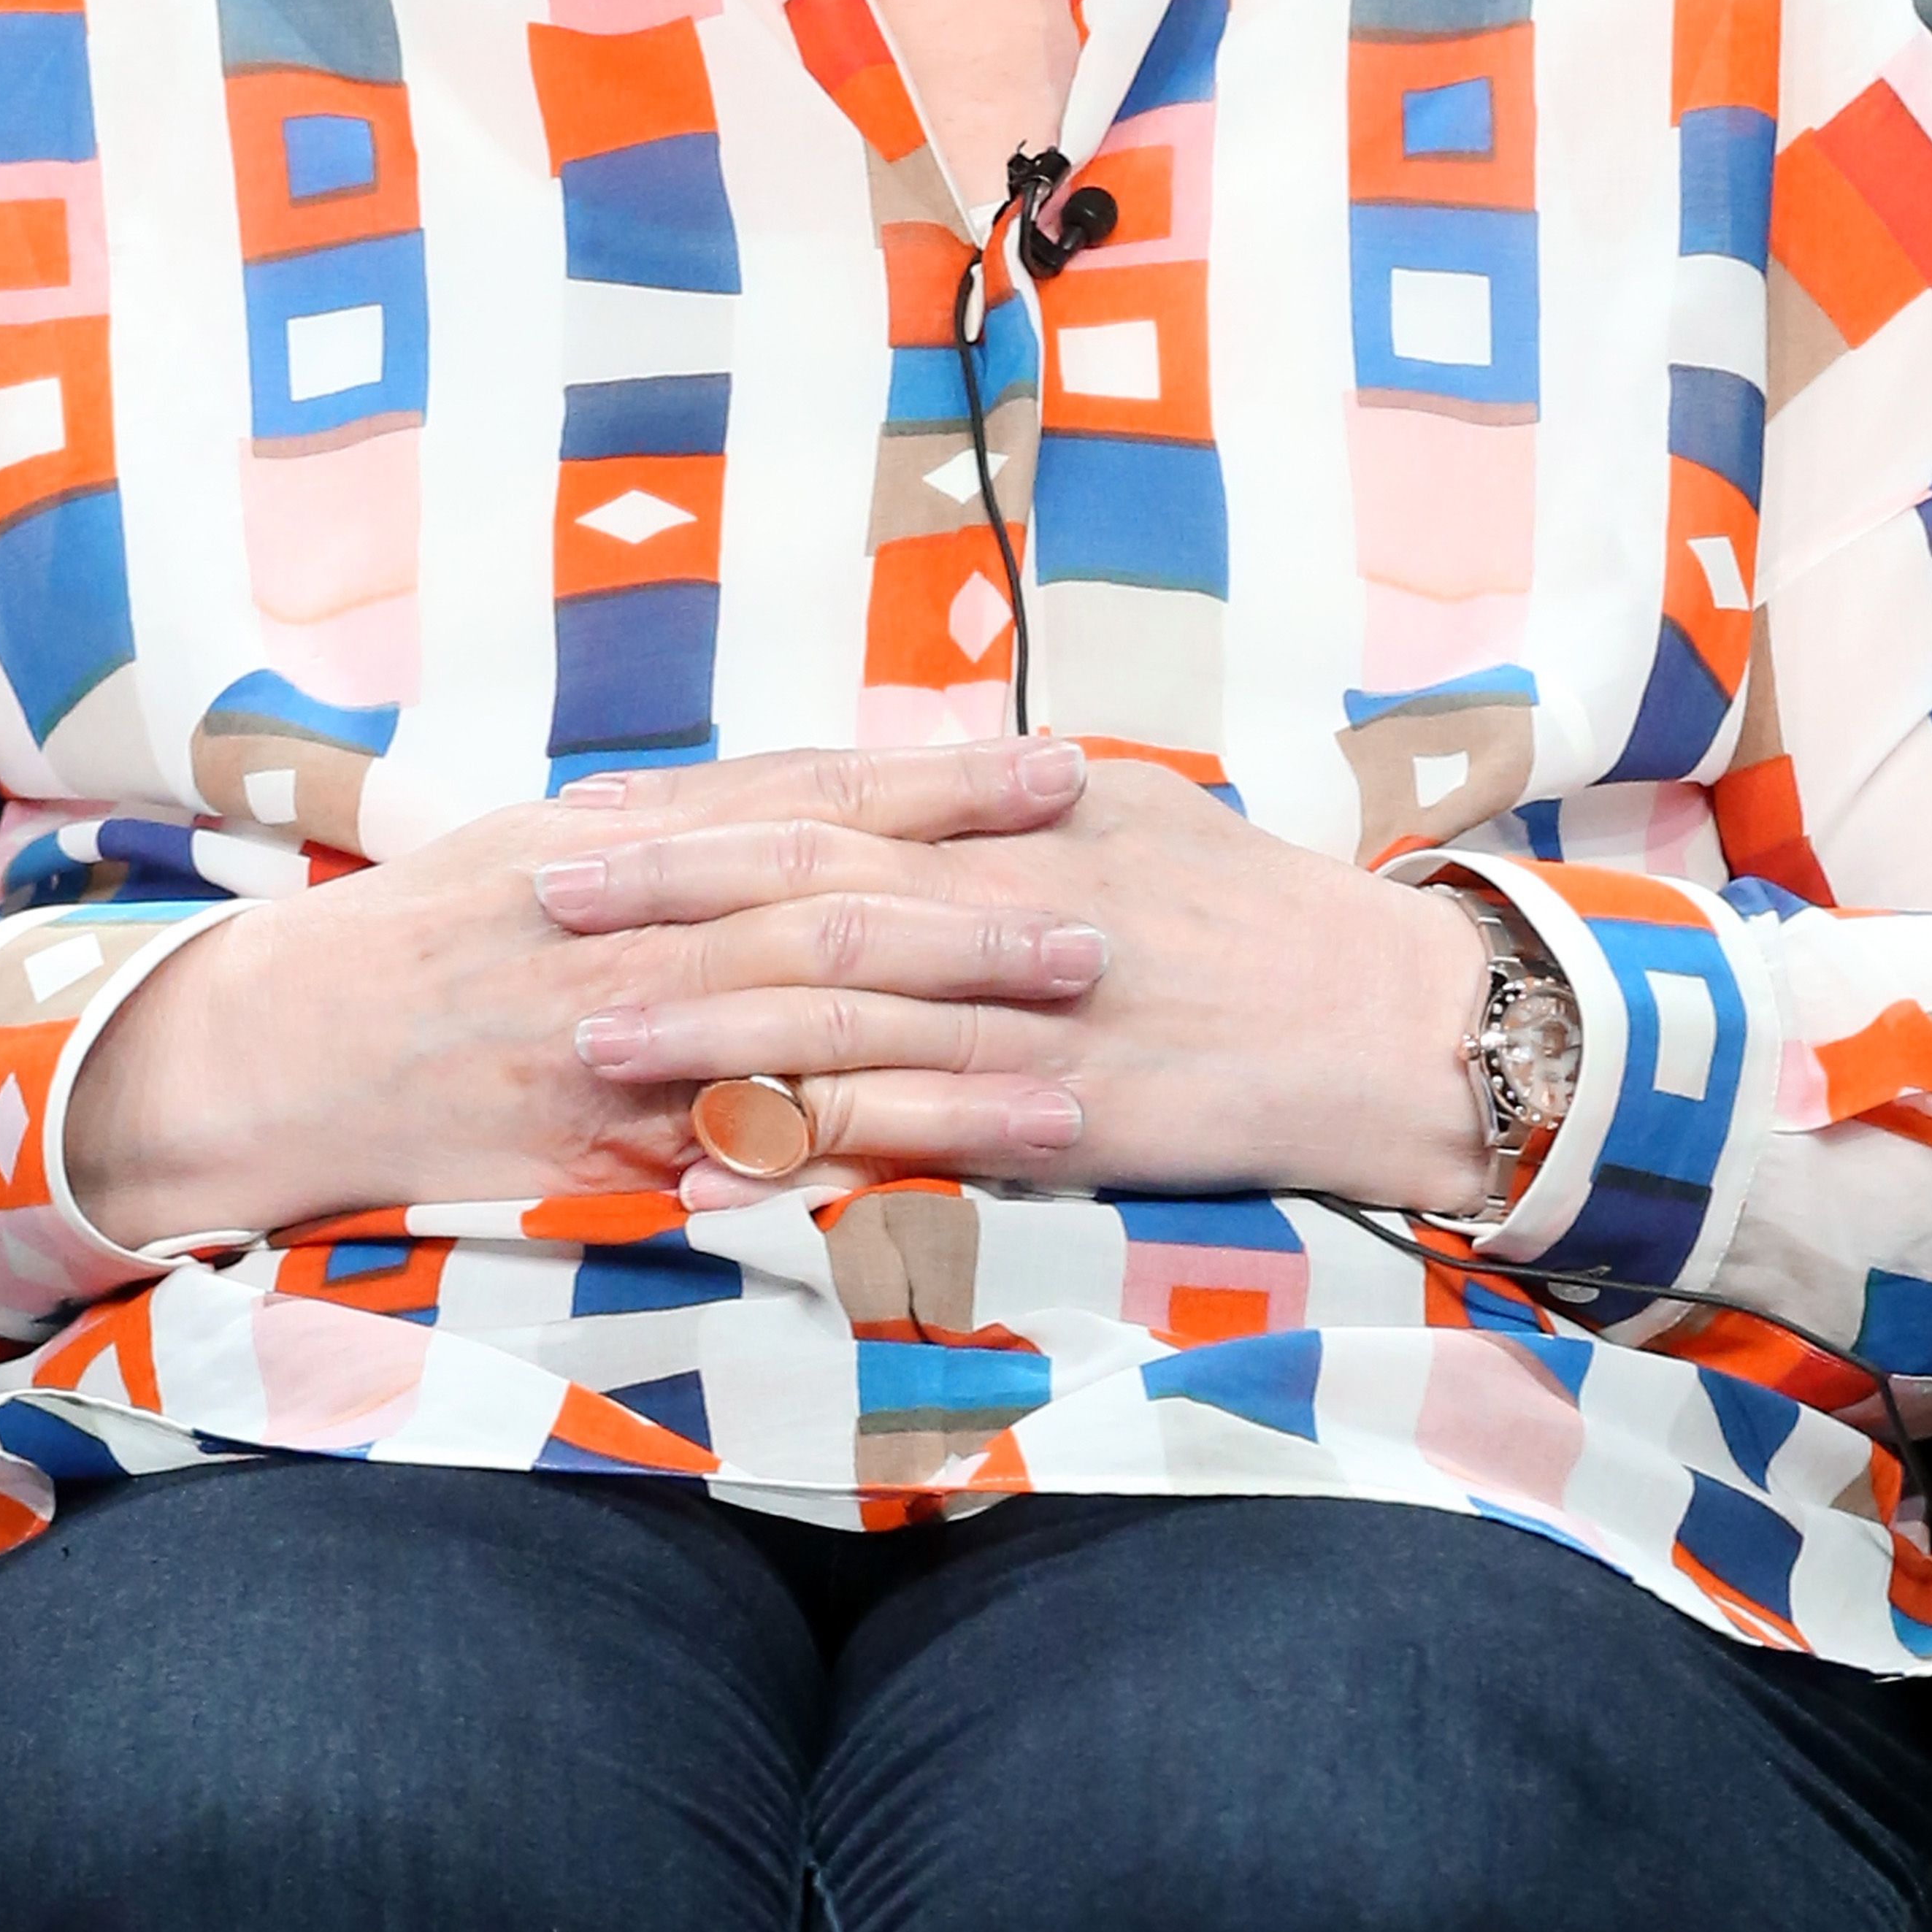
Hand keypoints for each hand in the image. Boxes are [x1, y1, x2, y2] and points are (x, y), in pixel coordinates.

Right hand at [62, 734, 1110, 1249]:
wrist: (282, 1053)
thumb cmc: (427, 934)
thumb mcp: (545, 837)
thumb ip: (688, 820)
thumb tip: (830, 783)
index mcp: (623, 839)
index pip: (812, 798)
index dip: (942, 783)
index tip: (1060, 770)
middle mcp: (627, 931)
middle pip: (828, 917)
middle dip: (974, 923)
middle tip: (1104, 926)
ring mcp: (615, 1050)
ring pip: (804, 1047)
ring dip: (948, 1061)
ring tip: (1072, 1073)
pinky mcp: (603, 1158)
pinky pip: (743, 1167)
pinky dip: (852, 1171)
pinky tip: (949, 1186)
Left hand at [555, 754, 1488, 1211]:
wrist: (1395, 1019)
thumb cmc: (1262, 912)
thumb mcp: (1132, 814)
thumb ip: (1001, 796)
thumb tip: (896, 759)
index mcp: (1017, 817)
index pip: (824, 798)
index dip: (700, 811)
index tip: (587, 816)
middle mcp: (1011, 898)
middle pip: (804, 886)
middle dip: (663, 896)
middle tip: (535, 901)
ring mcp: (1036, 1009)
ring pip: (839, 1011)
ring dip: (705, 1028)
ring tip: (586, 1040)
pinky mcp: (1067, 1111)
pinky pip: (912, 1133)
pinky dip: (808, 1151)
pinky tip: (713, 1172)